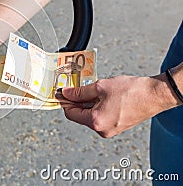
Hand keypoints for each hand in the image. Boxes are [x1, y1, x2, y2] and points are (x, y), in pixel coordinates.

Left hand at [61, 75, 178, 137]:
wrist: (154, 95)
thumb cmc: (131, 91)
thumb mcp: (100, 87)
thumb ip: (80, 92)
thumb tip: (66, 93)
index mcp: (96, 121)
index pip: (71, 114)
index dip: (65, 102)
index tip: (62, 92)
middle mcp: (102, 130)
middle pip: (80, 115)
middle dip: (76, 101)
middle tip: (74, 87)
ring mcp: (110, 130)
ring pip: (90, 115)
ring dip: (87, 103)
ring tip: (92, 89)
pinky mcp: (117, 126)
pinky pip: (100, 117)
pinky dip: (97, 106)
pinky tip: (101, 95)